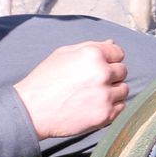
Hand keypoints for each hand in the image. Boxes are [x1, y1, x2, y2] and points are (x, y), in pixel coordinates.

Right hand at [12, 40, 128, 138]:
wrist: (32, 110)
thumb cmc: (45, 80)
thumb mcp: (63, 54)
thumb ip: (90, 47)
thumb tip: (112, 42)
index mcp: (92, 54)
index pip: (118, 53)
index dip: (109, 59)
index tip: (98, 67)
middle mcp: (102, 73)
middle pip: (122, 71)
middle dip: (111, 75)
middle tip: (92, 83)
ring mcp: (105, 95)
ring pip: (123, 90)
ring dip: (112, 92)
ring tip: (92, 95)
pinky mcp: (105, 114)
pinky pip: (121, 107)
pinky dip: (111, 107)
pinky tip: (94, 106)